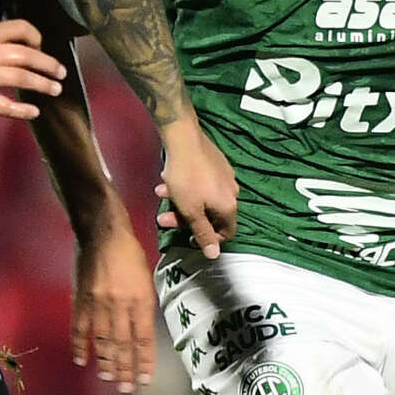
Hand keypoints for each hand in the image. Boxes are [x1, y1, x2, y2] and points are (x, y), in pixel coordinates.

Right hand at [0, 18, 65, 119]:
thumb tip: (16, 42)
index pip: (20, 28)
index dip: (36, 36)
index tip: (41, 46)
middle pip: (28, 55)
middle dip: (48, 64)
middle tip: (60, 72)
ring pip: (22, 79)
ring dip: (43, 84)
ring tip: (55, 89)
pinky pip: (4, 106)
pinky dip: (21, 110)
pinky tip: (34, 112)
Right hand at [71, 225, 156, 394]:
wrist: (101, 232)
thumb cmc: (129, 253)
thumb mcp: (145, 279)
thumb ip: (142, 307)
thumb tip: (139, 335)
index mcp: (140, 300)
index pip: (144, 339)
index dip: (145, 362)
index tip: (145, 379)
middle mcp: (120, 305)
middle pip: (123, 345)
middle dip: (125, 370)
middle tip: (126, 389)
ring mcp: (98, 304)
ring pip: (102, 341)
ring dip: (105, 363)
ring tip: (108, 380)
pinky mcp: (80, 300)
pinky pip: (80, 329)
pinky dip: (81, 346)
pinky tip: (83, 360)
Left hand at [152, 125, 237, 257]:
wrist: (183, 139)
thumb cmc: (186, 178)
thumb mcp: (191, 211)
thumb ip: (202, 233)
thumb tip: (215, 255)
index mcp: (229, 207)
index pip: (226, 233)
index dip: (207, 239)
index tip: (187, 236)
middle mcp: (232, 192)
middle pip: (210, 216)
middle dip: (185, 218)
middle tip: (164, 217)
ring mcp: (225, 177)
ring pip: (202, 198)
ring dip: (181, 201)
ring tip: (162, 193)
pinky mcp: (216, 164)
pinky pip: (201, 183)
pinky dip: (185, 187)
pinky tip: (168, 181)